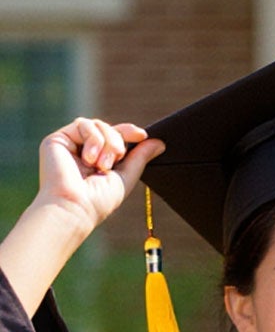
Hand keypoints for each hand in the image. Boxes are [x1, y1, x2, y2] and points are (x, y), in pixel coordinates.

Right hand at [33, 119, 159, 238]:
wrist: (75, 206)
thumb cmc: (99, 200)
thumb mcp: (126, 177)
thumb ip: (140, 158)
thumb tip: (159, 142)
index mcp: (98, 160)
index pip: (115, 137)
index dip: (128, 132)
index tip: (142, 135)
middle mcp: (83, 151)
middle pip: (108, 128)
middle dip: (118, 141)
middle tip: (116, 159)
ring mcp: (70, 144)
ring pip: (97, 124)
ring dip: (107, 142)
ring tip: (102, 165)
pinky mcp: (57, 139)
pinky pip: (83, 124)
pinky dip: (93, 139)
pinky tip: (89, 159)